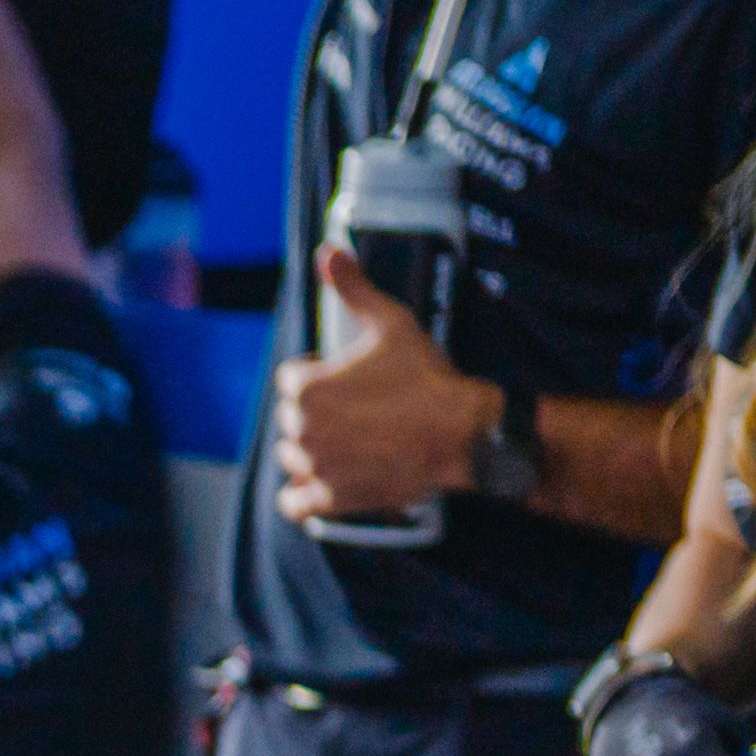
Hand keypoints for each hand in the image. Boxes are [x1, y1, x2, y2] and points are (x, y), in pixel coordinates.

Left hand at [270, 250, 487, 524]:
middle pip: (292, 418)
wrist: (462, 434)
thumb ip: (353, 288)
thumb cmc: (427, 378)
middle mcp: (302, 429)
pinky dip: (301, 496)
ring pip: (293, 456)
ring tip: (349, 441)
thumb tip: (327, 252)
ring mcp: (315, 466)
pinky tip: (320, 483)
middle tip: (357, 410)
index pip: (292, 378)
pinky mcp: (330, 499)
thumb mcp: (390, 322)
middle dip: (318, 412)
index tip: (349, 378)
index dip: (320, 373)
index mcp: (306, 387)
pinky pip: (293, 504)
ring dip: (312, 449)